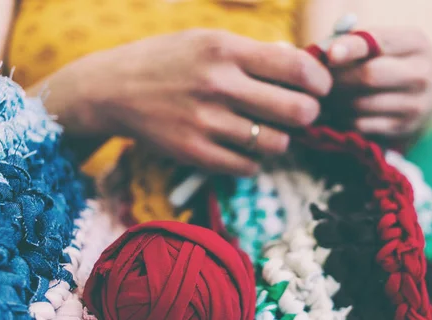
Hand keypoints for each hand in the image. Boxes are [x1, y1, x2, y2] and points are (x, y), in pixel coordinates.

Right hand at [35, 29, 331, 174]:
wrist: (111, 88)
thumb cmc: (168, 60)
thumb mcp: (207, 40)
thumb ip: (254, 53)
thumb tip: (302, 67)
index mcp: (226, 49)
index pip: (298, 68)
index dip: (320, 82)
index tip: (319, 89)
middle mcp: (218, 85)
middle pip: (297, 112)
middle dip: (308, 115)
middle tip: (299, 114)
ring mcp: (206, 122)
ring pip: (277, 144)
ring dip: (279, 140)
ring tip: (265, 131)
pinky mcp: (194, 153)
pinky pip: (249, 167)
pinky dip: (253, 160)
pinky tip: (241, 147)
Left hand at [325, 27, 431, 138]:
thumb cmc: (398, 65)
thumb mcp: (391, 46)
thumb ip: (360, 43)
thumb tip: (326, 53)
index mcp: (416, 43)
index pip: (379, 42)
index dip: (350, 48)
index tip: (330, 55)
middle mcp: (421, 73)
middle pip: (368, 76)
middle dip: (337, 79)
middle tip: (320, 81)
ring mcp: (415, 105)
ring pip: (360, 104)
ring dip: (335, 101)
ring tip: (325, 97)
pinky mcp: (403, 130)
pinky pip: (361, 126)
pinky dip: (343, 120)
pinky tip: (336, 113)